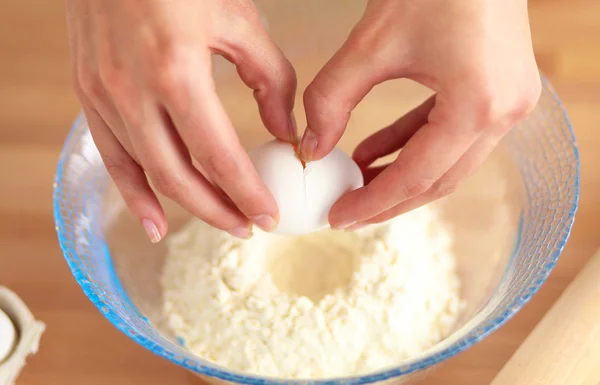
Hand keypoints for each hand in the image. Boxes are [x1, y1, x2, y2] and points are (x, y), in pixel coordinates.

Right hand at [66, 0, 296, 240]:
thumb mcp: (239, 20)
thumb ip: (270, 79)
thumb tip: (285, 131)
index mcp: (176, 71)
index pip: (218, 154)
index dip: (246, 192)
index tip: (269, 215)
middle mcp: (133, 92)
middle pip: (180, 175)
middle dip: (219, 209)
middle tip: (249, 226)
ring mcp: (104, 96)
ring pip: (147, 172)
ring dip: (186, 206)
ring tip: (219, 223)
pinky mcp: (89, 95)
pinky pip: (112, 158)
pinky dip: (133, 194)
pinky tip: (154, 222)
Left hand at [299, 0, 540, 229]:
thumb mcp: (372, 43)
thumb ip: (333, 99)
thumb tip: (311, 148)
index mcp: (477, 105)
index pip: (416, 176)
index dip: (372, 202)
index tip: (338, 217)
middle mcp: (504, 113)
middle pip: (438, 180)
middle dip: (389, 200)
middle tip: (347, 211)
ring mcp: (509, 102)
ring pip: (448, 162)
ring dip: (401, 174)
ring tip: (355, 182)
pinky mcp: (502, 90)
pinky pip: (453, 134)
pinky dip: (413, 145)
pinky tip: (374, 152)